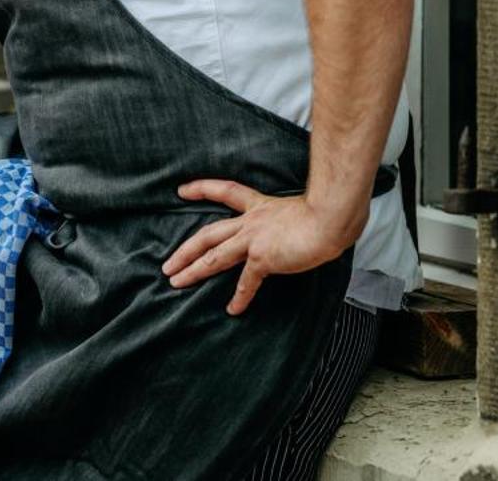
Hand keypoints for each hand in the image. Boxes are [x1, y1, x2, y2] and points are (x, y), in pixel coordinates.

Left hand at [160, 180, 360, 315]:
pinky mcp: (263, 257)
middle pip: (208, 233)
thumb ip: (295, 219)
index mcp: (260, 206)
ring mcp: (254, 239)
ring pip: (214, 255)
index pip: (225, 191)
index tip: (182, 190)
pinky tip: (233, 309)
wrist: (330, 218)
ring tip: (176, 282)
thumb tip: (303, 229)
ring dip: (194, 270)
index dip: (202, 189)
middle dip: (185, 249)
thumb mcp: (304, 209)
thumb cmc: (327, 212)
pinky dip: (240, 297)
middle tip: (167, 264)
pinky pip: (246, 281)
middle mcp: (252, 221)